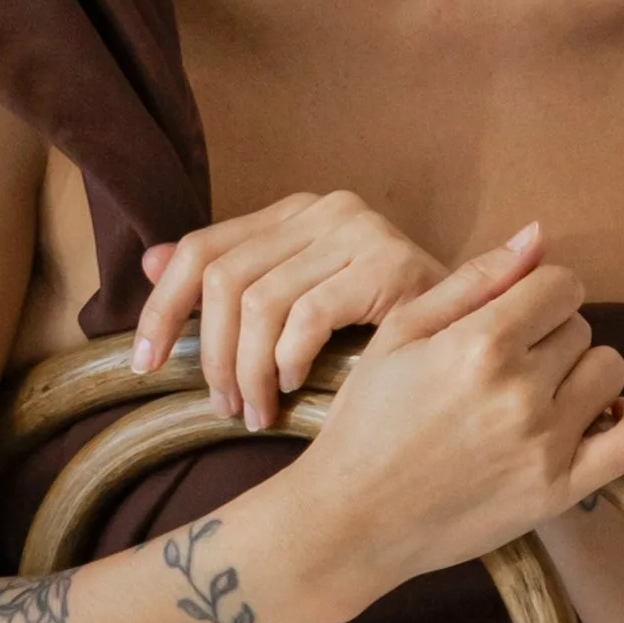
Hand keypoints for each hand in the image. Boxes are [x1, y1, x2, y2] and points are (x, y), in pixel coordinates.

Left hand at [132, 191, 446, 425]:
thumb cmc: (381, 334)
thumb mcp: (297, 305)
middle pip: (223, 278)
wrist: (477, 337)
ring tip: (257, 413)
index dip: (161, 309)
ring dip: (249, 370)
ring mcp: (361, 231)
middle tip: (224, 407)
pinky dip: (290, 360)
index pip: (200, 249)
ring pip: (260, 302)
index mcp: (296, 212)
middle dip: (211, 354)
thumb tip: (147, 262)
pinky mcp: (391, 264)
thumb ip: (230, 282)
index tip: (145, 365)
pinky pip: (308, 316)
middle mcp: (325, 209)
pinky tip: (296, 388)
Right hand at [286, 226, 623, 600]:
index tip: (515, 318)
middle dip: (550, 337)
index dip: (539, 294)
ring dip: (582, 375)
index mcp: (480, 343)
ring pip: (610, 371)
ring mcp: (546, 442)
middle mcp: (521, 389)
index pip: (560, 284)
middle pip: (580, 328)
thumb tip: (538, 234)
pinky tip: (608, 416)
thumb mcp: (399, 334)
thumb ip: (473, 280)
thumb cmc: (366, 421)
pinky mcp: (561, 488)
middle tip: (508, 367)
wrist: (353, 519)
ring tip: (541, 395)